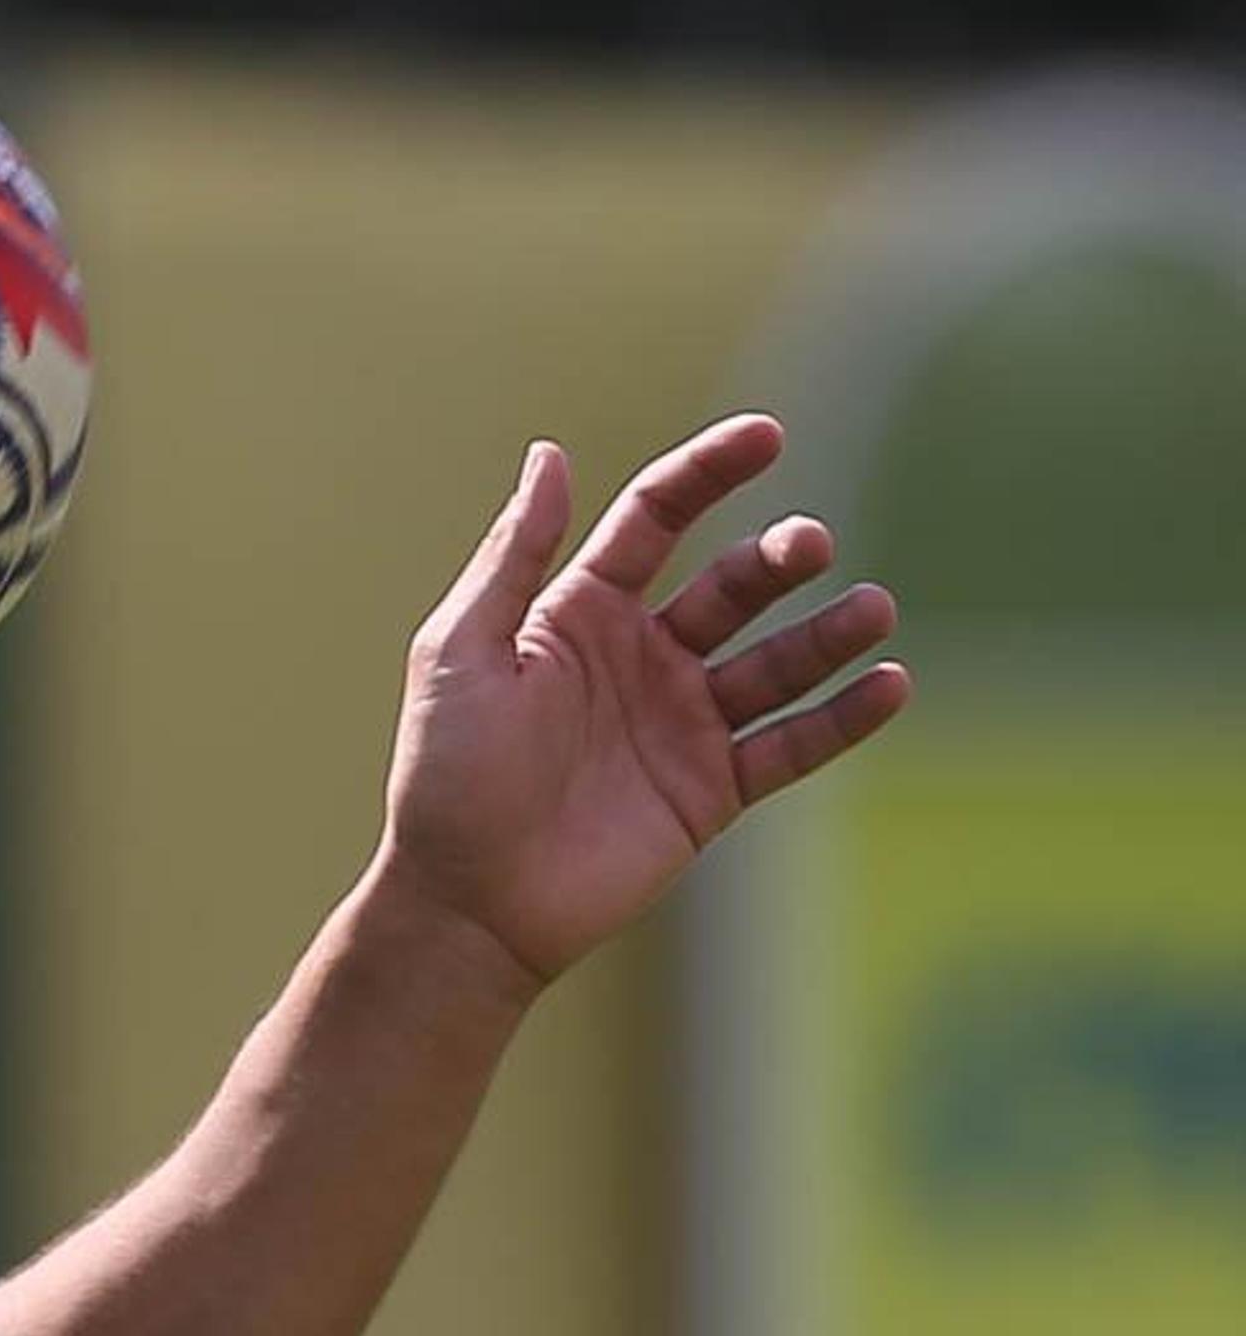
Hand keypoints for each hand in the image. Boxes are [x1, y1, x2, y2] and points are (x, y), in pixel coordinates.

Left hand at [372, 415, 910, 995]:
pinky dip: (844, 718)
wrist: (468, 899)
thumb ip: (515, 555)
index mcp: (577, 611)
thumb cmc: (447, 771)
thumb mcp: (463, 649)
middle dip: (777, 559)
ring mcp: (681, 722)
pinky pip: (791, 744)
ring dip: (828, 634)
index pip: (659, 519)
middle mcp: (640, 657)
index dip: (710, 473)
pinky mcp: (710, 790)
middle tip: (809, 544)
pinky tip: (890, 685)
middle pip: (731, 585)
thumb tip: (550, 452)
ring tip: (873, 610)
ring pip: (775, 662)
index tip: (767, 435)